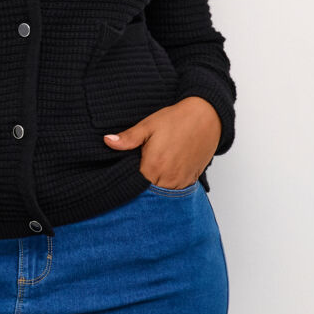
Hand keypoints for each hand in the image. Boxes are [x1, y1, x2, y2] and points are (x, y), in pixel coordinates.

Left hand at [103, 96, 220, 189]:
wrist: (206, 117)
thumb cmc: (176, 120)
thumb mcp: (148, 126)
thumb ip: (128, 138)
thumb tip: (107, 141)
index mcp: (154, 166)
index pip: (133, 187)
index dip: (126, 185)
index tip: (120, 180)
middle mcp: (168, 178)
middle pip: (148, 195)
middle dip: (139, 191)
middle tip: (132, 182)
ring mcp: (181, 181)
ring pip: (162, 196)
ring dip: (154, 192)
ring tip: (147, 181)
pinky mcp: (190, 180)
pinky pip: (175, 193)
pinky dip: (167, 190)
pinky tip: (161, 181)